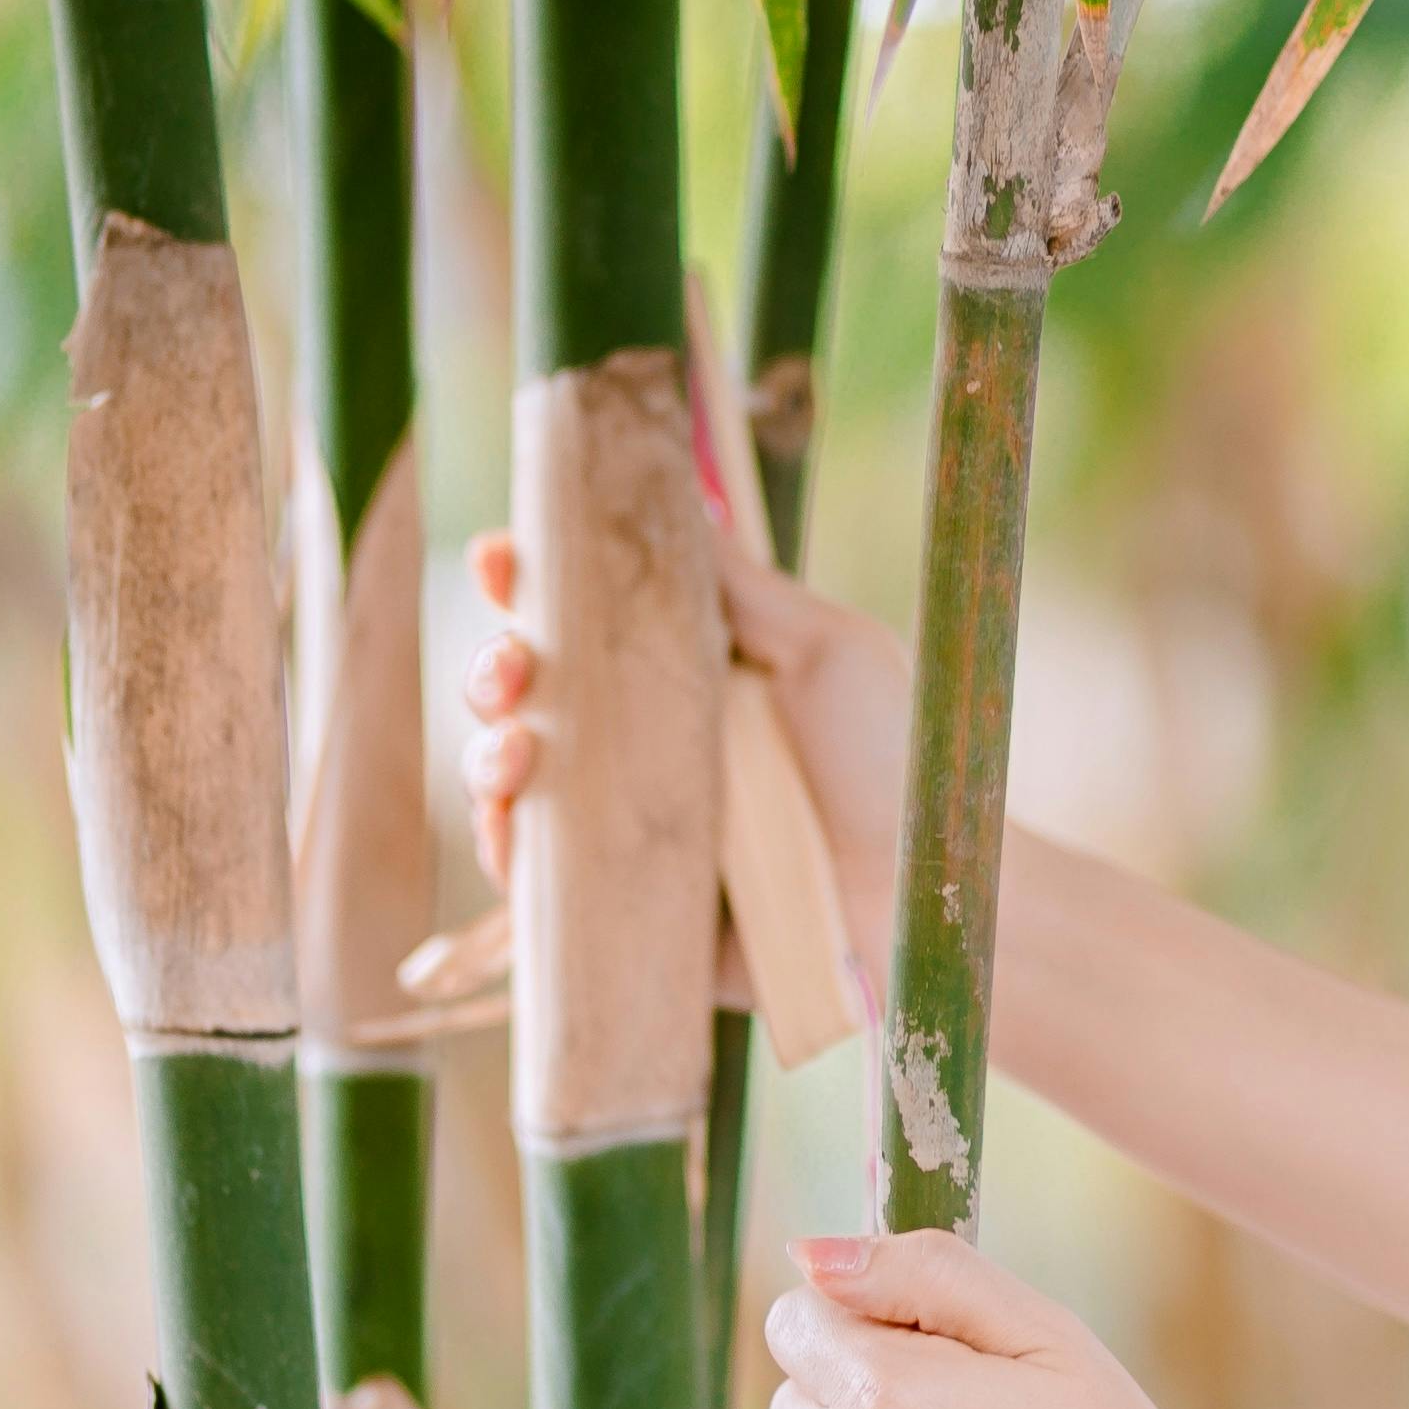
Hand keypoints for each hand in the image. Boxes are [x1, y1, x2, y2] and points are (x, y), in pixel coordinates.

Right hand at [462, 525, 910, 945]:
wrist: (919, 893)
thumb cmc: (890, 766)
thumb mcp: (827, 651)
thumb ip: (744, 587)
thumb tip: (678, 500)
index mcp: (688, 679)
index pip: (586, 624)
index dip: (529, 587)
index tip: (502, 559)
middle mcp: (646, 750)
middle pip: (529, 699)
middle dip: (495, 668)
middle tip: (512, 666)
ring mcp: (627, 828)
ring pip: (514, 785)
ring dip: (488, 756)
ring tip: (515, 750)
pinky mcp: (623, 908)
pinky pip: (537, 881)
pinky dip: (506, 848)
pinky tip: (510, 824)